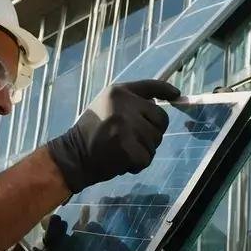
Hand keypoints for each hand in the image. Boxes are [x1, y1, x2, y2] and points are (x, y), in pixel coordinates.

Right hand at [46, 80, 179, 193]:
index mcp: (119, 92)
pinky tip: (123, 161)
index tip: (176, 95)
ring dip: (145, 150)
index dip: (166, 90)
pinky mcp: (127, 147)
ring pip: (156, 140)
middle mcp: (124, 105)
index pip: (151, 86)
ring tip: (124, 150)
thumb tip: (158, 102)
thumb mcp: (106, 104)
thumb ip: (129, 101)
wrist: (73, 156)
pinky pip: (147, 157)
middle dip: (153, 132)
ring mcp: (126, 126)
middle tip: (134, 139)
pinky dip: (138, 164)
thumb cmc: (91, 131)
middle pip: (162, 119)